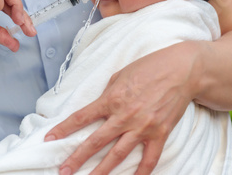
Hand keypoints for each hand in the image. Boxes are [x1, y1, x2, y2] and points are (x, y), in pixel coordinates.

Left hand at [44, 42, 200, 174]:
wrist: (181, 70)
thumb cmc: (149, 68)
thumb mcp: (120, 75)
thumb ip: (108, 94)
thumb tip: (98, 108)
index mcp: (112, 98)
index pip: (82, 117)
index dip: (64, 129)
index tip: (50, 139)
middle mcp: (125, 115)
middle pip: (96, 141)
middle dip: (77, 158)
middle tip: (63, 171)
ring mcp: (143, 127)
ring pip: (118, 154)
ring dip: (101, 171)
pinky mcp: (160, 133)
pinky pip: (149, 159)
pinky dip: (140, 173)